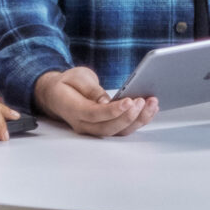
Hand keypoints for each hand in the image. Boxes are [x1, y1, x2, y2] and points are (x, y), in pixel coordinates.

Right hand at [35, 66, 156, 137]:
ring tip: (152, 103)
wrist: (57, 94)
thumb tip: (104, 101)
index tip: (129, 101)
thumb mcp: (76, 78)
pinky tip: (150, 109)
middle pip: (109, 128)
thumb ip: (90, 89)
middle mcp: (83, 124)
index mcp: (72, 110)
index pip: (94, 114)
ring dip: (138, 120)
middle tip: (143, 101)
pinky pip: (122, 129)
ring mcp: (94, 128)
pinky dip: (138, 120)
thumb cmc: (67, 84)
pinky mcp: (104, 127)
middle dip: (129, 116)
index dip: (113, 110)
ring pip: (118, 132)